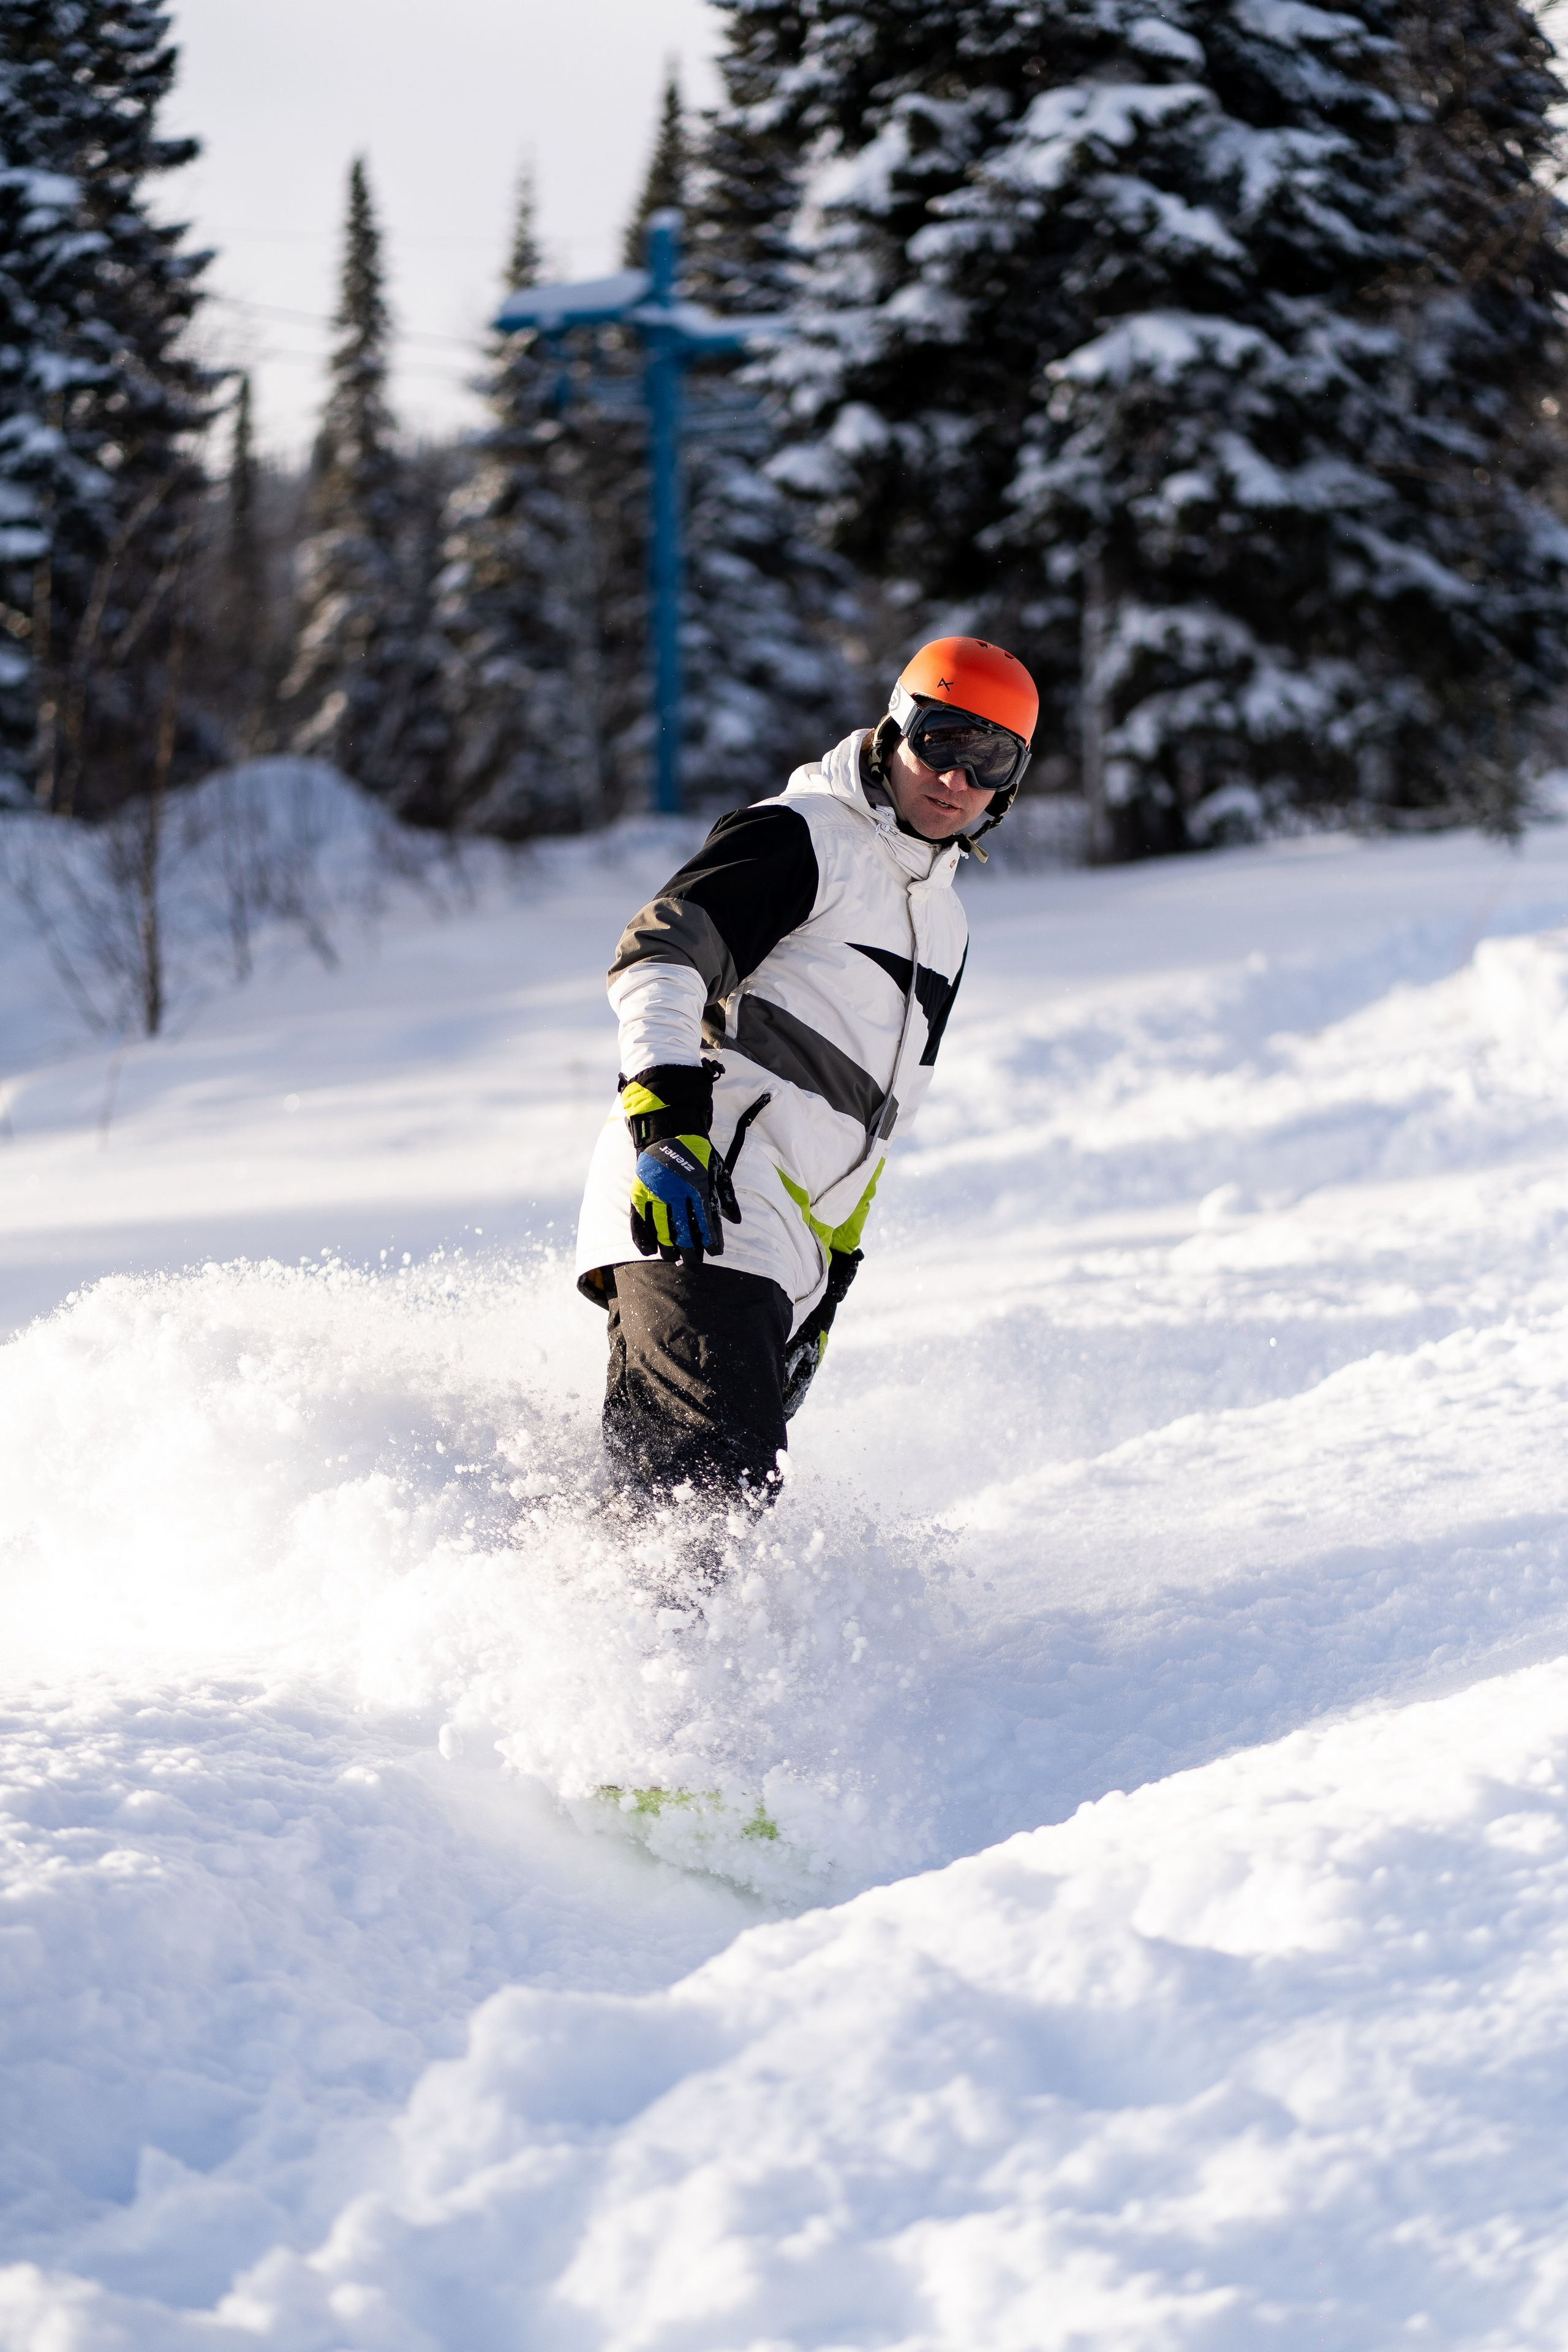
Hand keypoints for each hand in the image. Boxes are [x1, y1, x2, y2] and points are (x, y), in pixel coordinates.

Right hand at [630, 1135, 739, 1263]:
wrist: (669, 1128)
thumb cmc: (698, 1152)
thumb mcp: (718, 1169)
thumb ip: (726, 1196)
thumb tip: (736, 1221)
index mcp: (699, 1186)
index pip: (707, 1220)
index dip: (712, 1239)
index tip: (715, 1252)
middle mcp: (677, 1192)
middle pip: (684, 1228)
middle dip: (690, 1249)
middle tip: (694, 1263)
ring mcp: (656, 1192)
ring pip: (662, 1227)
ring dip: (668, 1246)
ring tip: (673, 1258)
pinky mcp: (640, 1190)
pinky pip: (639, 1218)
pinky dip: (643, 1236)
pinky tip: (649, 1250)